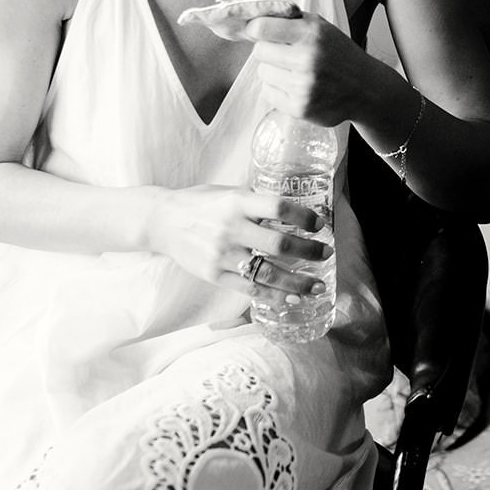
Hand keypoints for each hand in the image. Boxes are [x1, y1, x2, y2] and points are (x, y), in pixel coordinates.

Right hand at [146, 185, 331, 298]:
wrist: (162, 222)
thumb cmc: (200, 203)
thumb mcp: (228, 192)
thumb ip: (256, 201)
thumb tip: (291, 208)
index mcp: (237, 202)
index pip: (278, 207)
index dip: (303, 216)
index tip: (319, 224)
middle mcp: (231, 228)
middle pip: (279, 243)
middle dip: (309, 250)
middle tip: (326, 253)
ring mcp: (222, 254)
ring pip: (268, 272)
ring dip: (298, 281)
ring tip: (317, 286)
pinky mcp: (214, 275)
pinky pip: (249, 288)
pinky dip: (273, 295)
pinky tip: (291, 297)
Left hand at [243, 11, 376, 126]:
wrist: (365, 88)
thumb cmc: (338, 53)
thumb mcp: (320, 27)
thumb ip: (288, 20)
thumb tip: (248, 20)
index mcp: (311, 33)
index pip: (260, 28)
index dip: (255, 30)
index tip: (259, 32)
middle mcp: (307, 59)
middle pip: (259, 52)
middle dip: (268, 51)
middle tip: (285, 54)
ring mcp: (303, 86)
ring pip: (263, 73)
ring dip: (274, 72)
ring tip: (295, 72)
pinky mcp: (300, 108)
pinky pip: (269, 93)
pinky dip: (278, 90)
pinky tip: (297, 87)